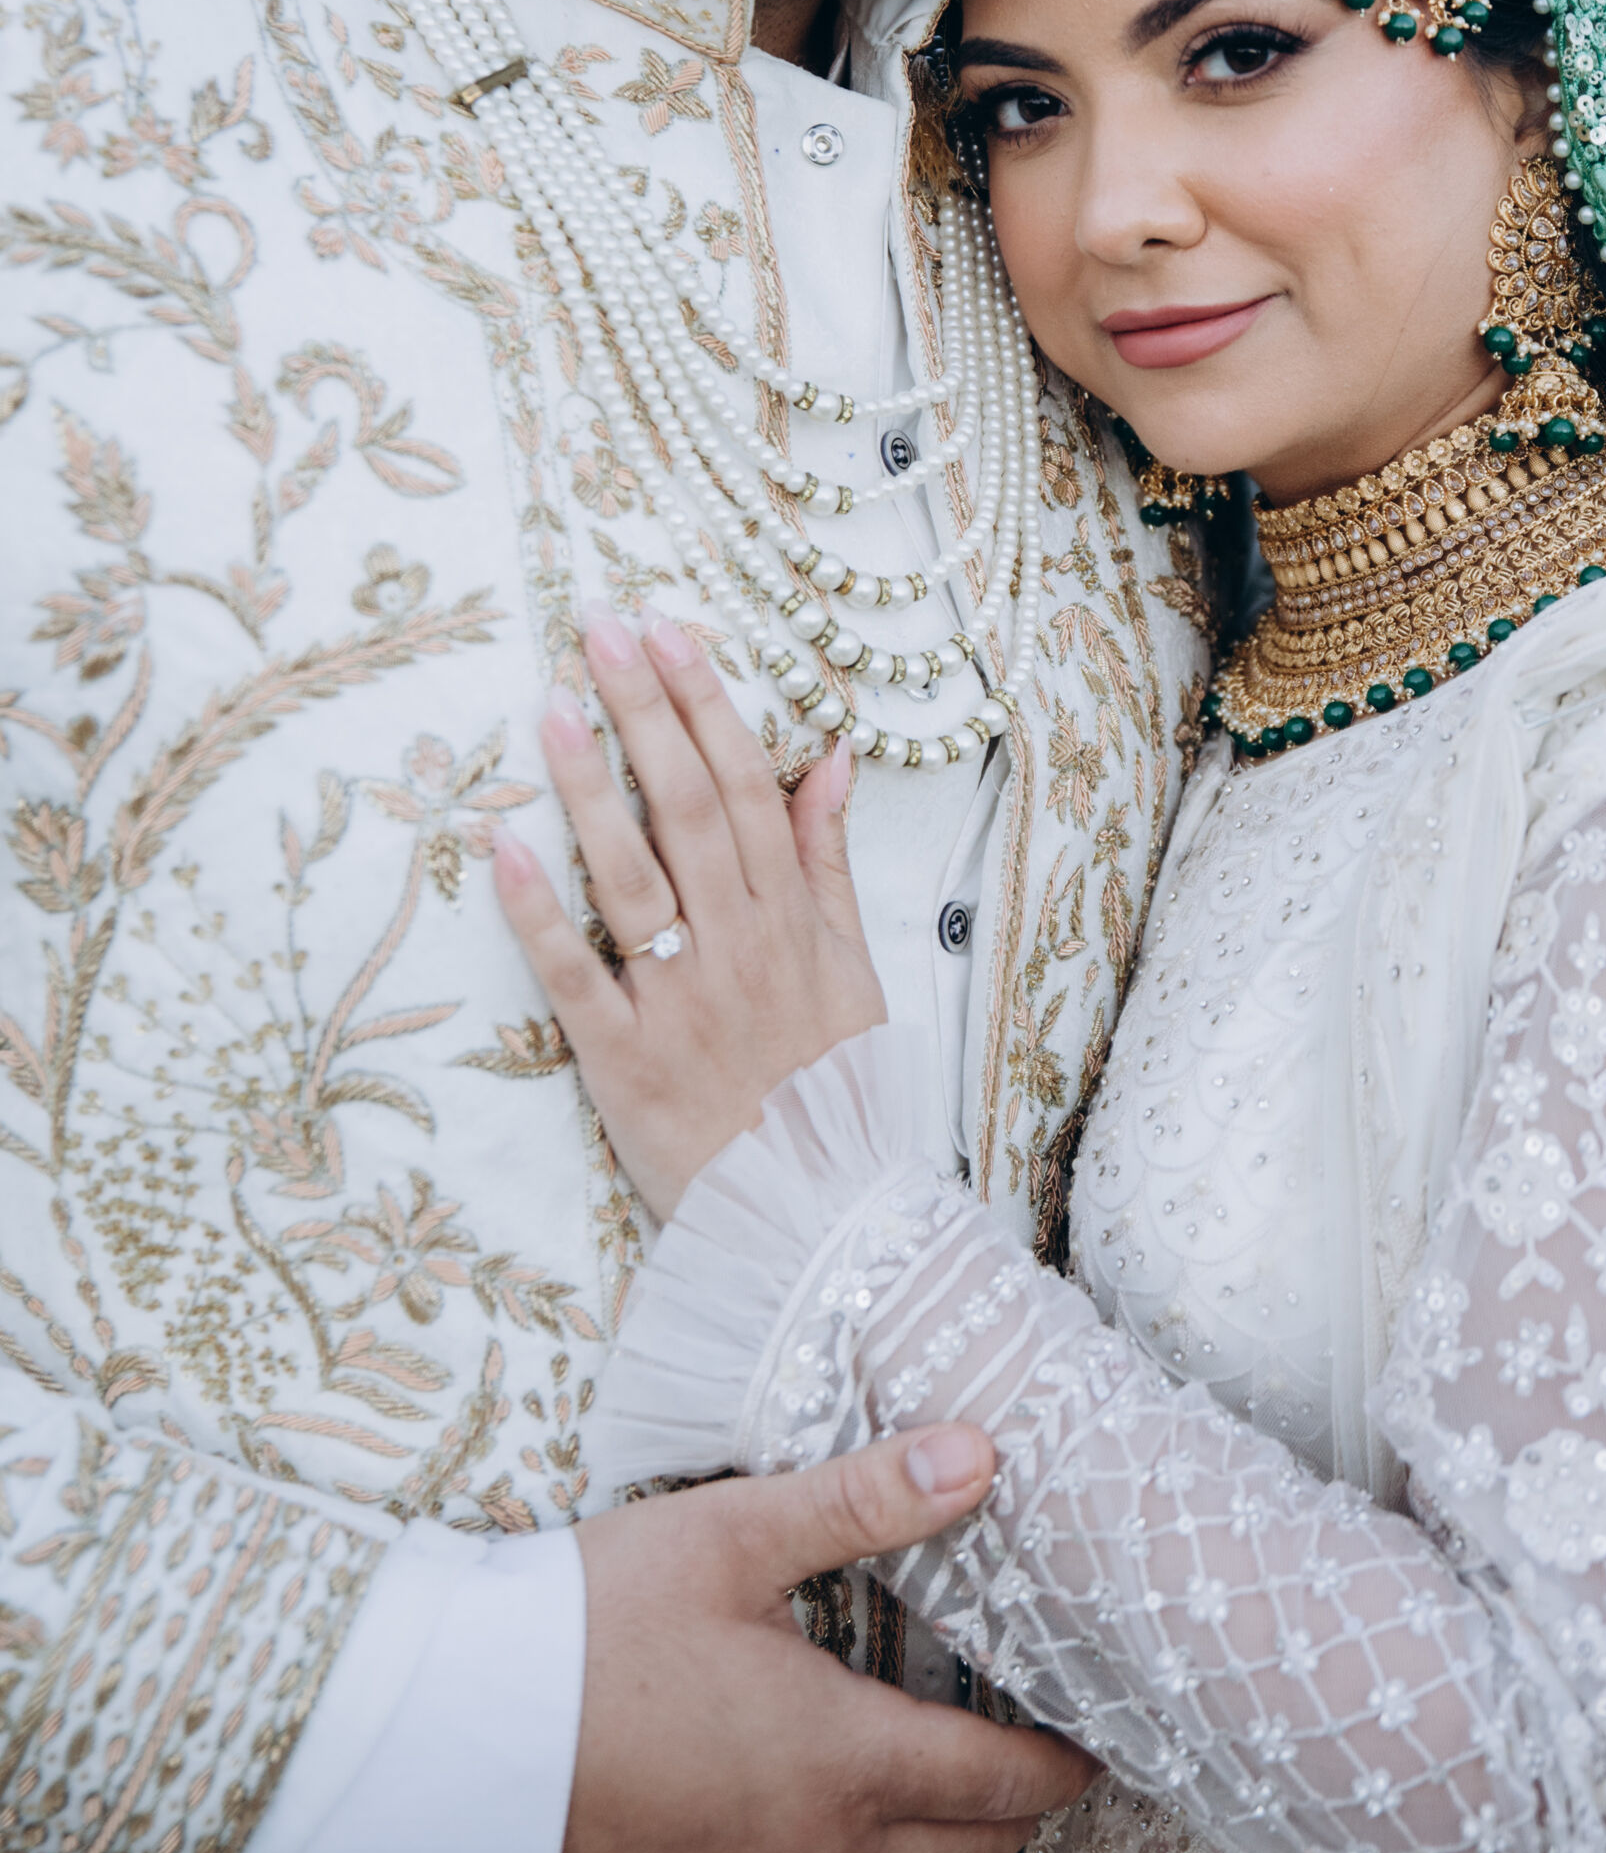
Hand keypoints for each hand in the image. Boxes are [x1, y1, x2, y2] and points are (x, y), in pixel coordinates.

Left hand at [494, 605, 884, 1219]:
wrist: (821, 1223)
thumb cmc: (833, 1089)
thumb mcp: (854, 968)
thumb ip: (829, 860)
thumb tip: (831, 755)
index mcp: (791, 919)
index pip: (749, 786)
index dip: (707, 703)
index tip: (667, 631)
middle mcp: (738, 946)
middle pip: (690, 808)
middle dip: (645, 711)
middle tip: (600, 629)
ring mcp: (680, 1001)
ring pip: (631, 875)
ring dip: (592, 787)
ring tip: (552, 706)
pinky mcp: (624, 1062)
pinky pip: (575, 978)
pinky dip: (539, 913)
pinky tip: (502, 845)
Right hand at [564, 1422, 1098, 1852]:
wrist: (459, 1734)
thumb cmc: (594, 1627)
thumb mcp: (734, 1535)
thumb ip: (864, 1498)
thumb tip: (981, 1453)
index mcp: (842, 1761)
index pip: (999, 1785)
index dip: (1060, 1762)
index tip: (1094, 1735)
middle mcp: (816, 1852)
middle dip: (1019, 1817)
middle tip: (1045, 1760)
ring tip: (962, 1791)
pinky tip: (847, 1817)